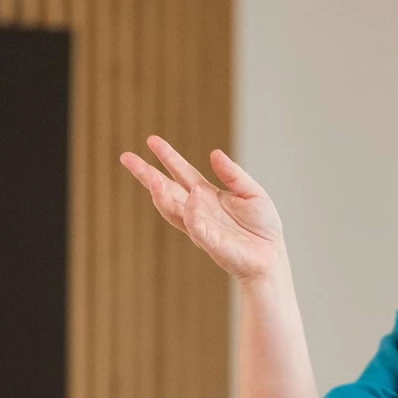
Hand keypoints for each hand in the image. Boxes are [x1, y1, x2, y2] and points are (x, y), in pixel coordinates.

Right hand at [120, 136, 284, 282]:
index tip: (151, 141)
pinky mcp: (210, 243)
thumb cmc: (262, 227)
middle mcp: (198, 210)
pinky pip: (196, 226)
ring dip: (160, 193)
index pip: (181, 173)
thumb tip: (214, 154)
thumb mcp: (251, 192)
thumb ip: (233, 174)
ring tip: (151, 177)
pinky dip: (193, 212)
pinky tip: (193, 196)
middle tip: (126, 157)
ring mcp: (200, 226)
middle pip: (166, 189)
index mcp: (206, 195)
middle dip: (147, 174)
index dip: (167, 157)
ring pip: (172, 209)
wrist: (270, 256)